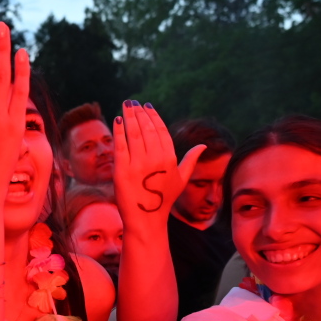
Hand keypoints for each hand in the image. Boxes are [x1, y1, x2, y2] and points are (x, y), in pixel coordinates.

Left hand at [112, 101, 203, 229]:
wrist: (146, 219)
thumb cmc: (164, 198)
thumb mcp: (181, 179)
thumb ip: (191, 160)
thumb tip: (203, 145)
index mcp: (169, 158)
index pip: (161, 131)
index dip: (153, 116)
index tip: (146, 106)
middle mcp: (155, 159)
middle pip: (146, 129)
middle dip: (139, 113)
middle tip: (133, 102)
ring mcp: (138, 165)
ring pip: (133, 134)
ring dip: (129, 117)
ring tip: (126, 105)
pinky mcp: (122, 170)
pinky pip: (120, 146)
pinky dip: (119, 131)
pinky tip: (118, 120)